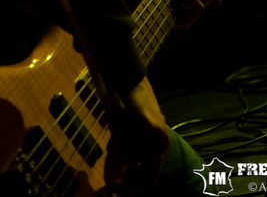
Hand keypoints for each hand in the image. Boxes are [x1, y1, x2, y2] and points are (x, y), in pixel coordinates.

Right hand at [104, 76, 168, 194]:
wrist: (128, 81)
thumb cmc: (125, 109)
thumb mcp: (124, 138)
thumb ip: (123, 160)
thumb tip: (112, 181)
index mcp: (159, 145)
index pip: (150, 176)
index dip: (131, 189)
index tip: (113, 195)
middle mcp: (161, 141)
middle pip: (145, 175)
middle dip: (124, 185)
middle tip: (104, 189)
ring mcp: (155, 133)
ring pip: (128, 157)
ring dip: (115, 150)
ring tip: (114, 130)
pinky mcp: (145, 122)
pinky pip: (122, 141)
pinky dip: (115, 138)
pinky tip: (115, 125)